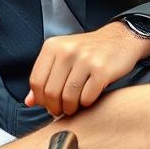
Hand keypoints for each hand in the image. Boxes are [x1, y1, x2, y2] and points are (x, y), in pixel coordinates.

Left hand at [25, 22, 149, 116]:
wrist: (120, 39)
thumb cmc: (89, 51)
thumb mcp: (62, 57)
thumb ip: (45, 77)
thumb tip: (29, 101)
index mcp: (53, 46)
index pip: (36, 81)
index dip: (41, 99)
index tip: (48, 104)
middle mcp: (67, 51)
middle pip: (51, 92)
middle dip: (56, 107)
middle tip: (62, 109)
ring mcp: (85, 59)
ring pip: (68, 98)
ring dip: (71, 108)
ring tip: (75, 105)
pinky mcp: (102, 70)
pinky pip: (87, 98)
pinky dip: (86, 104)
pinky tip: (89, 97)